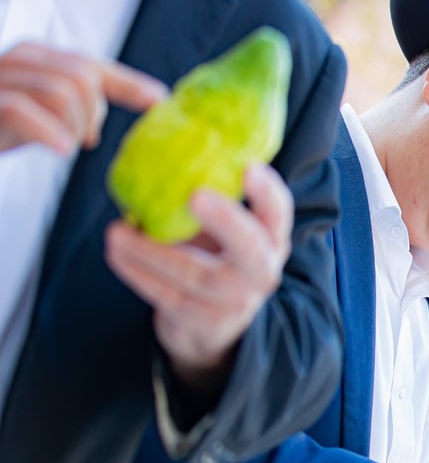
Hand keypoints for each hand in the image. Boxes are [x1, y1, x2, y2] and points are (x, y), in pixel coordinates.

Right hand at [0, 42, 165, 153]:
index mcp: (36, 57)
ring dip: (74, 127)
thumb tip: (147, 102)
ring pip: (61, 92)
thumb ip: (80, 104)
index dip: (130, 83)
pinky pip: (23, 109)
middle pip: (83, 76)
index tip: (160, 102)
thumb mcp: (43, 112)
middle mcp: (16, 59)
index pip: (93, 64)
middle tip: (85, 139)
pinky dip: (50, 132)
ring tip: (65, 145)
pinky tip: (62, 149)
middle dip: (94, 114)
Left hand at [105, 163, 293, 387]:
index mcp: (271, 240)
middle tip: (194, 195)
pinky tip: (116, 253)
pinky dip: (137, 273)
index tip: (247, 167)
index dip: (267, 192)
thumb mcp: (224, 230)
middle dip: (225, 220)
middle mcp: (261, 272)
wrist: (212, 326)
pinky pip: (167, 296)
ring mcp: (235, 302)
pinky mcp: (204, 323)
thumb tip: (170, 136)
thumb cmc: (214, 260)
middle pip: (250, 248)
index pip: (278, 213)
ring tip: (117, 230)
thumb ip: (211, 195)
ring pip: (194, 274)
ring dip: (150, 251)